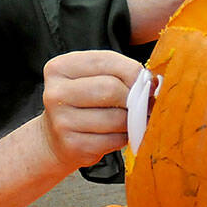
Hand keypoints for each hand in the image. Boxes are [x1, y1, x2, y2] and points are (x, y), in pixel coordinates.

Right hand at [38, 50, 144, 169]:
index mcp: (59, 68)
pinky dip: (123, 138)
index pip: (106, 61)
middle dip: (134, 98)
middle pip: (111, 88)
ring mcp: (61, 121)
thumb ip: (118, 73)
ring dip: (131, 120)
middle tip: (142, 104)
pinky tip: (116, 134)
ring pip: (116, 118)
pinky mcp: (73, 145)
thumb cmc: (81, 104)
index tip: (145, 83)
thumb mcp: (91, 79)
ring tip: (129, 120)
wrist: (54, 139)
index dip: (133, 72)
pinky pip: (113, 140)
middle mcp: (55, 93)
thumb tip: (153, 83)